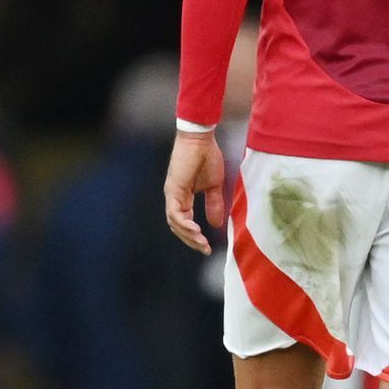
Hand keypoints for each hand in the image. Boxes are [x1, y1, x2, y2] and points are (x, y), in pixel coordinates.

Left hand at [160, 128, 224, 254]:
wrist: (201, 138)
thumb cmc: (207, 157)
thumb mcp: (214, 186)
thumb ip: (214, 204)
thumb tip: (216, 225)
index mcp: (183, 197)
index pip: (184, 222)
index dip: (194, 236)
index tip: (207, 246)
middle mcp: (175, 197)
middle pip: (177, 226)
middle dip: (191, 241)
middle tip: (205, 250)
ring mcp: (172, 193)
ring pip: (175, 223)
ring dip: (188, 236)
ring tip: (202, 243)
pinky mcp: (173, 189)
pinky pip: (175, 213)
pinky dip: (184, 224)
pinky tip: (197, 230)